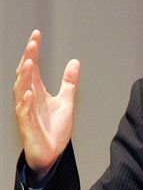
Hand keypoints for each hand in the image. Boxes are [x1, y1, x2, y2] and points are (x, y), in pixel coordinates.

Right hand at [13, 30, 79, 179]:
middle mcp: (29, 99)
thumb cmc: (54, 129)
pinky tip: (29, 92)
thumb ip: (69, 82)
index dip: (33, 51)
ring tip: (30, 62)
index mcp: (37, 91)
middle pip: (25, 75)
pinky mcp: (27, 126)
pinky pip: (24, 112)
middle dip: (28, 58)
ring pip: (20, 91)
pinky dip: (26, 102)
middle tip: (32, 43)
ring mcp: (26, 112)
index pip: (33, 67)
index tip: (36, 35)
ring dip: (24, 77)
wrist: (53, 154)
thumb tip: (74, 62)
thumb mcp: (66, 101)